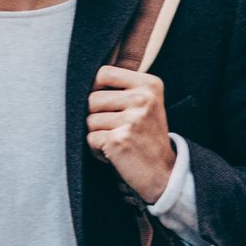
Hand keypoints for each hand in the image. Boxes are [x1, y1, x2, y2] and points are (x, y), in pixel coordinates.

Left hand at [87, 65, 176, 202]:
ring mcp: (132, 119)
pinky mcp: (119, 140)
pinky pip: (90, 139)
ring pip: (88, 120)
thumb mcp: (145, 104)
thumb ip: (122, 89)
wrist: (164, 173)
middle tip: (115, 129)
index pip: (104, 73)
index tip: (104, 104)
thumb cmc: (147, 137)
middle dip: (95, 117)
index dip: (95, 88)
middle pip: (92, 98)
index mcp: (149, 85)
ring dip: (97, 134)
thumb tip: (81, 81)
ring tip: (116, 141)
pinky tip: (115, 153)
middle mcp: (142, 99)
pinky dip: (97, 150)